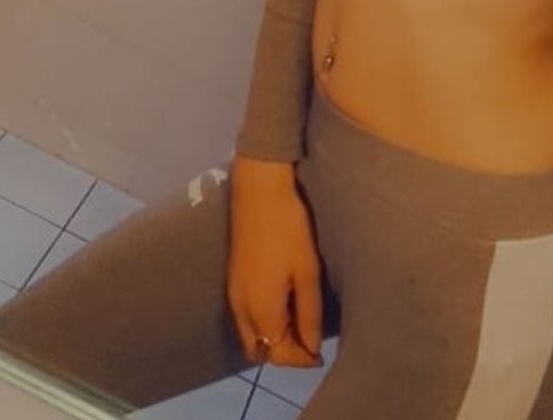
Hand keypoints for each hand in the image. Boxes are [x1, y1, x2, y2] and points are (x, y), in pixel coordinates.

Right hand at [227, 157, 323, 368]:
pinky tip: (283, 306)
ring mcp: (233, 295)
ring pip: (250, 336)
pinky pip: (245, 319)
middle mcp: (241, 310)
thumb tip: (311, 346)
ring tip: (300, 324)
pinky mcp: (232, 280)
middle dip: (284, 354)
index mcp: (260, 311)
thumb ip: (308, 314)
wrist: (258, 192)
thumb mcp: (307, 272)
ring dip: (273, 339)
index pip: (279, 354)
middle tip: (309, 342)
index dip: (301, 359)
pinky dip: (263, 324)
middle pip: (260, 351)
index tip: (320, 355)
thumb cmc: (288, 230)